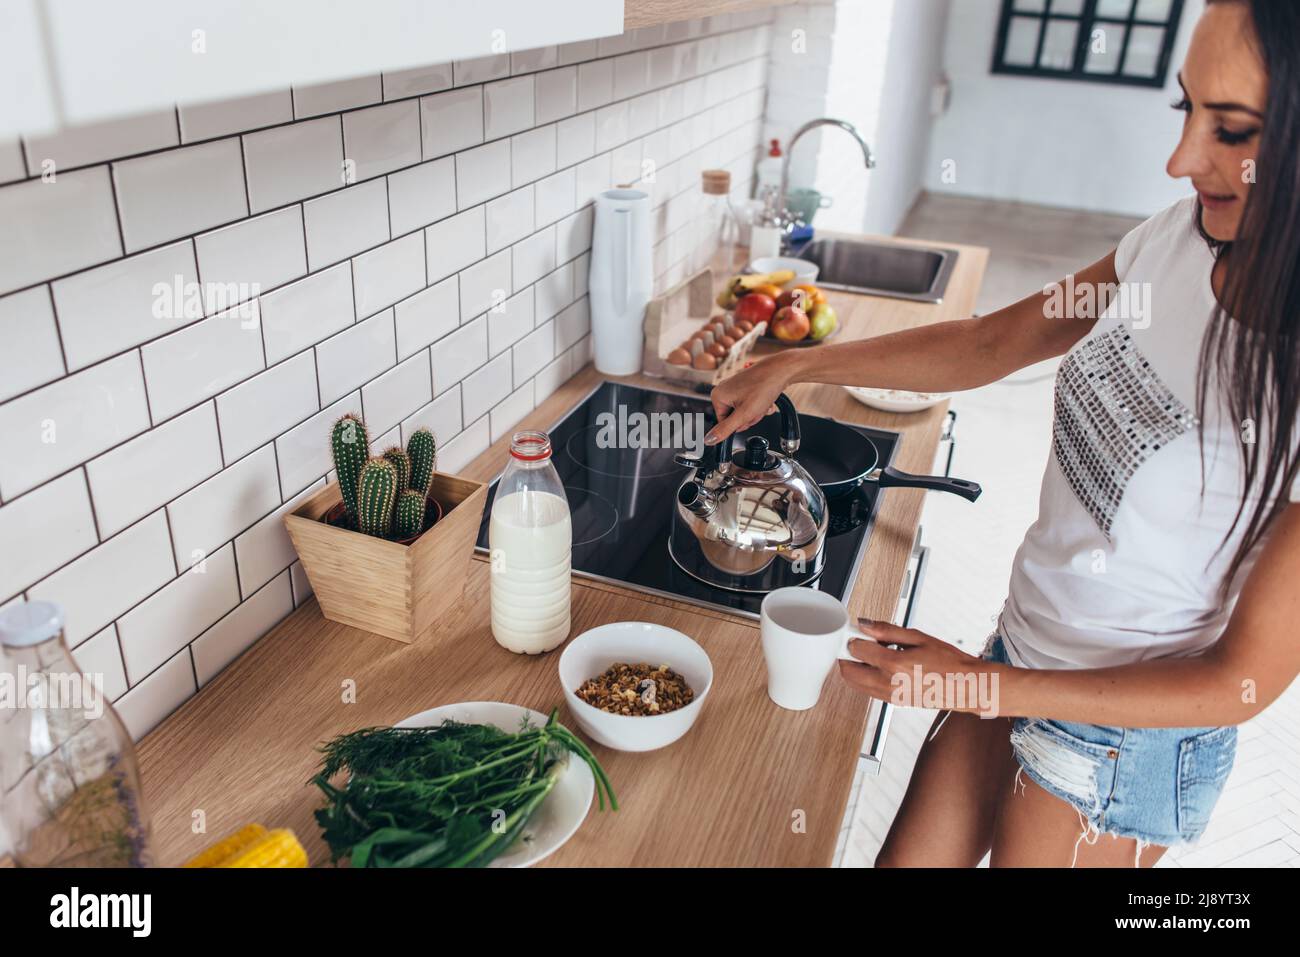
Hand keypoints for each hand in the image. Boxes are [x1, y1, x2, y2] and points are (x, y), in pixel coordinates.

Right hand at [704, 353, 797, 444]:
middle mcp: (723, 390)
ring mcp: (734, 387)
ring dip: (755, 411)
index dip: (739, 424)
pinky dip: (758, 405)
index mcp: (717, 396)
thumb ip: (725, 429)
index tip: (748, 415)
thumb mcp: (744, 414)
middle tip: (757, 408)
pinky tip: (764, 399)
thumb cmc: (763, 387)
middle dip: (749, 417)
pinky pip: (748, 403)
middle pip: (734, 417)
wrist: (779, 371)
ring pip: (744, 411)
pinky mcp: (744, 386)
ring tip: (761, 402)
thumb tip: (709, 440)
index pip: (724, 423)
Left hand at [837, 620, 1006, 716]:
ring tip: (872, 654)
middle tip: (858, 643)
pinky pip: (867, 690)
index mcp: (894, 664)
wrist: (966, 686)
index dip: (853, 637)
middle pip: (848, 671)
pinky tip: (881, 667)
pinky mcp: (893, 702)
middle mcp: (888, 683)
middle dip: (847, 655)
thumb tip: (865, 624)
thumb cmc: (949, 662)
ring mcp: (889, 696)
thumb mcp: (919, 637)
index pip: (856, 649)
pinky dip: (865, 678)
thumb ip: (888, 630)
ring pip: (855, 684)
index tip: (856, 631)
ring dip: (854, 667)